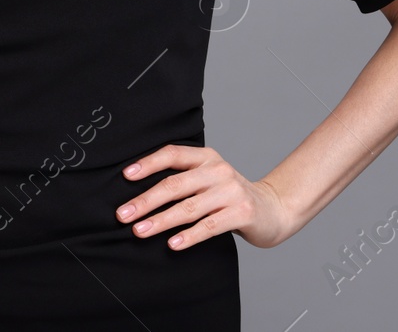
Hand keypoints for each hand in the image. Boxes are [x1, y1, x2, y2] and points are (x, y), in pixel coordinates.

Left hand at [115, 144, 298, 250]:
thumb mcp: (208, 179)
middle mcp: (218, 170)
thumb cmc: (230, 196)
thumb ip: (183, 179)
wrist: (273, 209)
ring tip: (140, 231)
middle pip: (175, 184)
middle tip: (123, 215)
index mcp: (206, 157)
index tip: (125, 176)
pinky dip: (189, 236)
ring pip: (188, 207)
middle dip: (146, 200)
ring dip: (161, 221)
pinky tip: (172, 244)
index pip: (172, 154)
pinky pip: (209, 226)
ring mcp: (231, 191)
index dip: (147, 163)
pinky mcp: (242, 213)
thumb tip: (137, 192)